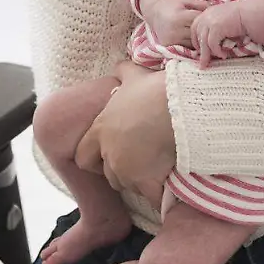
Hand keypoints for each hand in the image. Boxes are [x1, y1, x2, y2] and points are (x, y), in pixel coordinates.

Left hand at [74, 70, 174, 205]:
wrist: (180, 108)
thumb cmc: (155, 89)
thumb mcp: (135, 76)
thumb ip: (123, 73)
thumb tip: (120, 65)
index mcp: (101, 130)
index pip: (83, 156)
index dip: (96, 158)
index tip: (110, 154)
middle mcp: (109, 154)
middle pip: (109, 175)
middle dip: (122, 172)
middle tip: (141, 162)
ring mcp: (127, 171)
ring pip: (129, 186)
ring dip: (141, 182)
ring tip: (157, 170)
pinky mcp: (147, 183)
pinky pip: (151, 197)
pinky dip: (159, 195)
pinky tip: (169, 188)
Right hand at [144, 0, 207, 48]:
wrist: (155, 13)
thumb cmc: (173, 5)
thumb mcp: (186, 0)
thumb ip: (200, 3)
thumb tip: (214, 9)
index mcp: (178, 17)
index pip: (198, 21)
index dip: (206, 19)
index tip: (212, 18)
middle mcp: (174, 30)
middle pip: (197, 33)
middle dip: (205, 30)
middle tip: (212, 28)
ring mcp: (171, 40)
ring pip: (193, 43)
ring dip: (200, 39)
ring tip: (206, 34)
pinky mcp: (169, 46)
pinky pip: (187, 47)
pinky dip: (193, 44)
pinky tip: (197, 39)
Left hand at [190, 1, 245, 67]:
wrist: (249, 13)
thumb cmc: (241, 17)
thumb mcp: (224, 20)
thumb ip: (216, 27)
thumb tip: (211, 42)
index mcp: (207, 13)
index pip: (195, 27)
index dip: (196, 40)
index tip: (200, 49)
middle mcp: (206, 16)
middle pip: (197, 36)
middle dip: (199, 49)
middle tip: (202, 62)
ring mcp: (210, 21)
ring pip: (203, 42)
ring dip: (206, 54)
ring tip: (209, 63)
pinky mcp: (216, 27)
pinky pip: (212, 44)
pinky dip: (217, 51)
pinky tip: (223, 55)